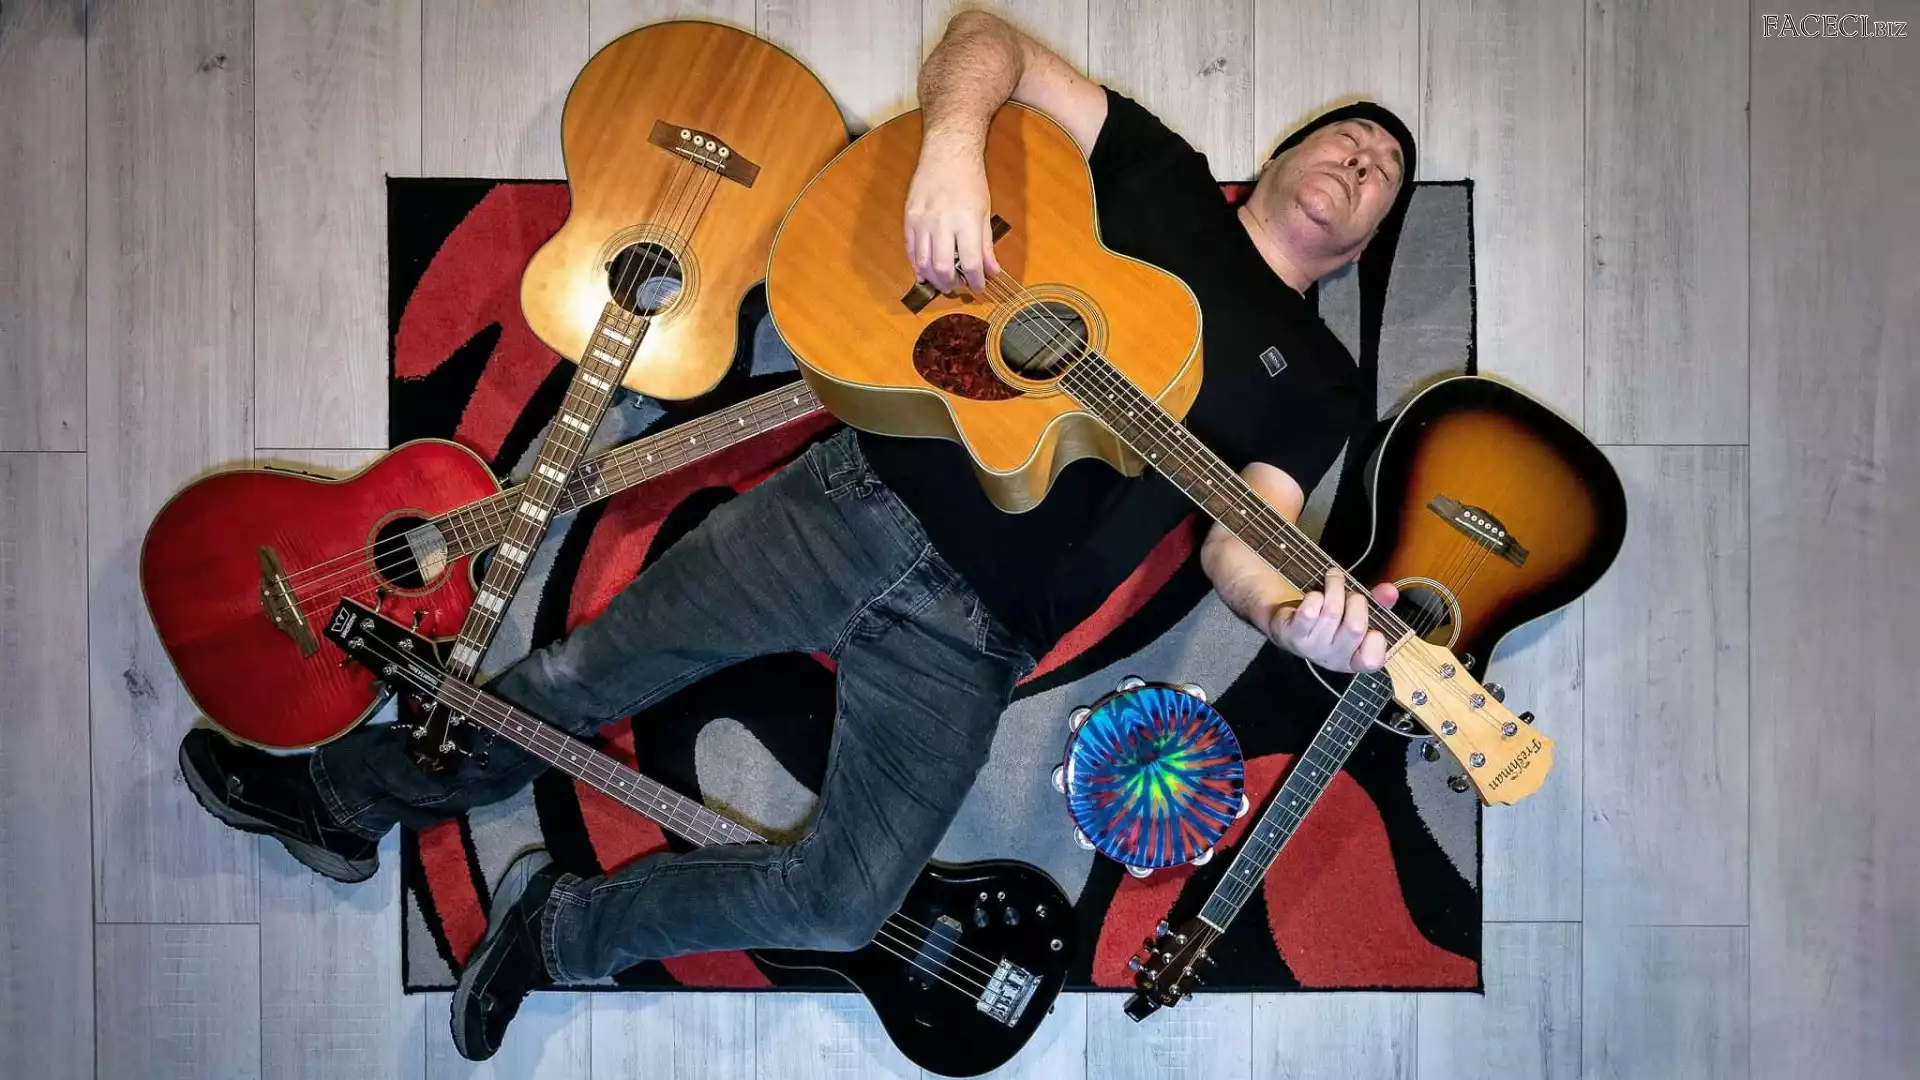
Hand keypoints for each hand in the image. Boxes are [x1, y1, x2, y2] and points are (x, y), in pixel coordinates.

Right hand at [903, 136, 1001, 293]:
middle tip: (958, 287)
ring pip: (923, 262)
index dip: (975, 281)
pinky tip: (924, 273)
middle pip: (943, 268)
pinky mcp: (909, 217)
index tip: (978, 286)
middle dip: (951, 284)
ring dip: (933, 278)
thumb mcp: (985, 212)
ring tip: (943, 281)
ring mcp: (922, 221)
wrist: (947, 153)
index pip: (971, 263)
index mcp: (966, 221)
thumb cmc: (970, 180)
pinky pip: (910, 249)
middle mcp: (942, 223)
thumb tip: (993, 270)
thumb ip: (986, 244)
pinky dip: (916, 265)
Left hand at [1268, 567, 1399, 672]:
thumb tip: (1390, 591)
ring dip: (1335, 587)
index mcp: (1352, 659)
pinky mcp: (1291, 635)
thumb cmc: (1327, 621)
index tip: (1373, 628)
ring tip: (1334, 578)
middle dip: (1357, 601)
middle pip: (1355, 627)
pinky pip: (1309, 611)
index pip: (1371, 661)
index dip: (1377, 641)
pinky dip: (1315, 596)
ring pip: (1332, 612)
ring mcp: (1310, 648)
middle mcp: (1332, 658)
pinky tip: (1315, 594)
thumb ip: (1379, 604)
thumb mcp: (1356, 615)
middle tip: (1351, 593)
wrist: (1287, 625)